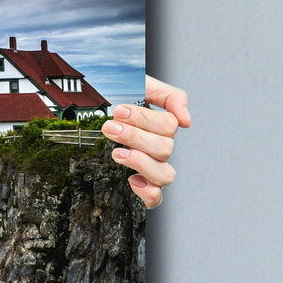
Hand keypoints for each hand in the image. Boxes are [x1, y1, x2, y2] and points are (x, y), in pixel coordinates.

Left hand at [102, 75, 189, 209]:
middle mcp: (160, 148)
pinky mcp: (142, 184)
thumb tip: (186, 120)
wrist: (96, 105)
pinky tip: (131, 179)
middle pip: (164, 149)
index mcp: (162, 126)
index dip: (144, 119)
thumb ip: (170, 96)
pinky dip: (147, 193)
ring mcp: (152, 167)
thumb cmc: (120, 97)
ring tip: (116, 153)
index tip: (119, 111)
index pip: (168, 126)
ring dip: (140, 162)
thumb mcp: (143, 84)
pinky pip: (155, 198)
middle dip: (134, 137)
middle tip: (110, 127)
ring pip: (165, 175)